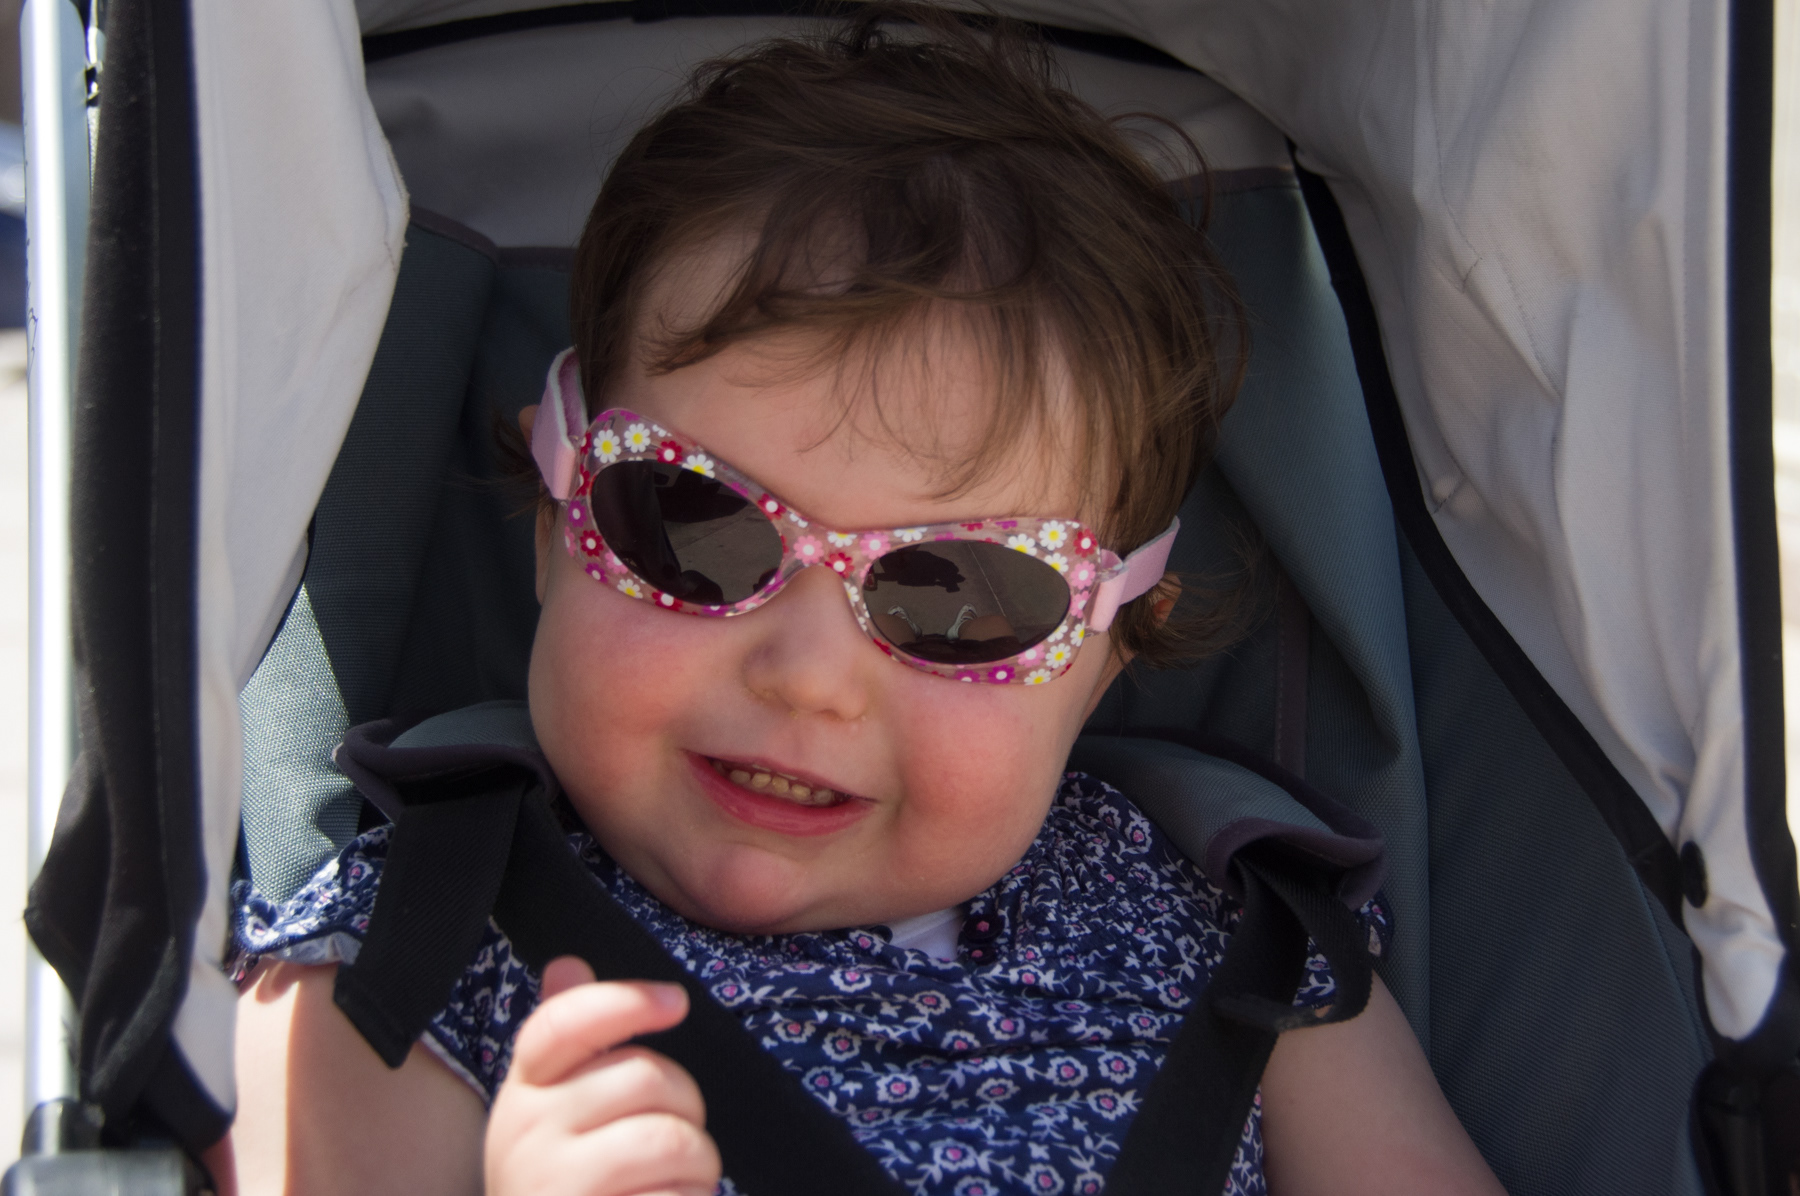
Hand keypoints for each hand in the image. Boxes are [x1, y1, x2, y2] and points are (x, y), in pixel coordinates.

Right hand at [484, 958, 720, 1195]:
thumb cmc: (562, 1192)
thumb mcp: (550, 1118)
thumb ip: (566, 1045)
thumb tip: (568, 965)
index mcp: (521, 1096)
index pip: (563, 1023)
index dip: (625, 1001)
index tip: (675, 1002)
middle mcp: (525, 1136)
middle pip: (644, 1077)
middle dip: (688, 1108)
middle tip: (680, 1145)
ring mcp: (553, 1187)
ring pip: (670, 1138)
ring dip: (699, 1166)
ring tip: (680, 1186)